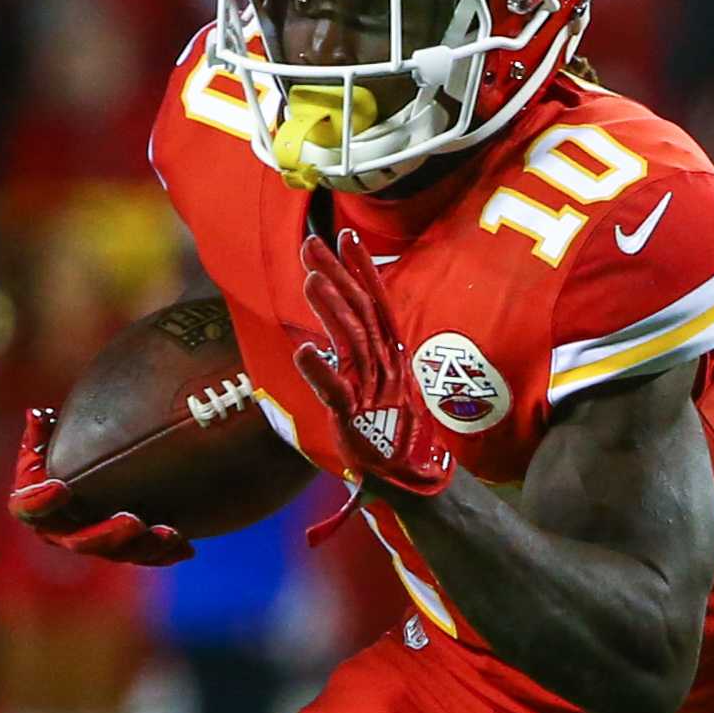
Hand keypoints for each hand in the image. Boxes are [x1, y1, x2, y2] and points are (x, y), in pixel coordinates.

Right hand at [7, 407, 192, 565]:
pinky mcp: (127, 547)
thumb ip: (45, 428)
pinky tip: (186, 547)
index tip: (61, 487)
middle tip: (135, 521)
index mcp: (37, 502)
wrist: (102, 453)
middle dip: (108, 534)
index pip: (27, 509)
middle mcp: (64, 529)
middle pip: (78, 542)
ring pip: (117, 554)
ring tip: (169, 533)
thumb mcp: (59, 428)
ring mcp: (97, 541)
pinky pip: (145, 557)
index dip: (40, 502)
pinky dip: (165, 553)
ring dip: (144, 547)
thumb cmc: (71, 439)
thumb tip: (38, 416)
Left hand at [293, 231, 454, 498]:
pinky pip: (337, 392)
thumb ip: (364, 348)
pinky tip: (304, 352)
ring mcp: (371, 390)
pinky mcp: (355, 418)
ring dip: (331, 310)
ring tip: (310, 281)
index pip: (376, 302)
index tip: (345, 236)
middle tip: (312, 245)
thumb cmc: (391, 427)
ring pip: (351, 342)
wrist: (410, 476)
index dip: (362, 268)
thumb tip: (345, 319)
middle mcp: (384, 364)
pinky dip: (321, 372)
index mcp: (391, 352)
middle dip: (337, 275)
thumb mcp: (381, 380)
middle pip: (361, 312)